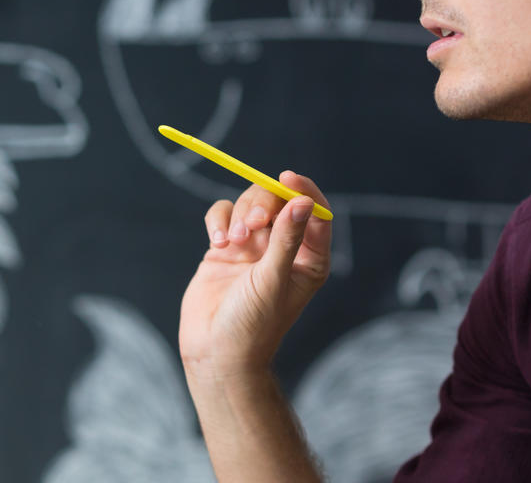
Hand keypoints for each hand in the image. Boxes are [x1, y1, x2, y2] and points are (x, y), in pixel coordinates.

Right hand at [179, 171, 332, 377]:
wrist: (215, 352)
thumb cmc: (253, 325)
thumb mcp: (273, 279)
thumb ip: (287, 239)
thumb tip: (304, 202)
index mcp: (309, 259)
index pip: (315, 212)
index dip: (303, 190)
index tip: (287, 178)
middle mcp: (283, 249)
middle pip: (277, 202)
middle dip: (263, 204)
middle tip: (253, 223)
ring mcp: (252, 248)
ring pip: (248, 205)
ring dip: (239, 215)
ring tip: (232, 241)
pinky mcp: (225, 249)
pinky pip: (223, 216)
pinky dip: (218, 222)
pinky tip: (217, 243)